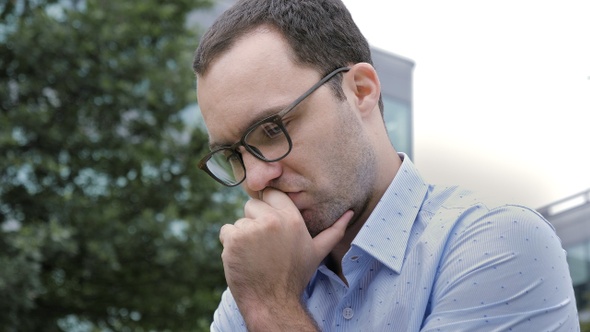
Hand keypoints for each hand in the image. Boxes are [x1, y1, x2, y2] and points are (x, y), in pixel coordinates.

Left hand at [219, 188, 352, 328]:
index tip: (270, 225)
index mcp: (292, 219)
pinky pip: (226, 231)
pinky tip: (243, 258)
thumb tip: (350, 213)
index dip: (269, 208)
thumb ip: (334, 230)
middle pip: (252, 204)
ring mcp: (251, 230)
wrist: (272, 301)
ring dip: (243, 235)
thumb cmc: (294, 275)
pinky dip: (230, 244)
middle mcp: (272, 221)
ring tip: (255, 254)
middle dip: (254, 220)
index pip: (272, 194)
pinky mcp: (233, 240)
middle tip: (264, 244)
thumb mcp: (317, 251)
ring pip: (239, 220)